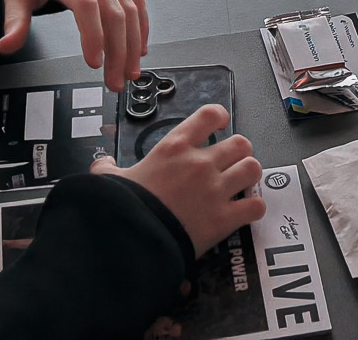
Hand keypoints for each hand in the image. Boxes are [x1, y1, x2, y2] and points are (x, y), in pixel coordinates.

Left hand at [0, 0, 149, 89]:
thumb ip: (14, 21)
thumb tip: (6, 46)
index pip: (86, 5)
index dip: (93, 35)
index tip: (94, 63)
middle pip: (113, 12)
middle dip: (118, 51)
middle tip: (114, 81)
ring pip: (131, 9)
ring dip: (133, 44)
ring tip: (129, 72)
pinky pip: (137, 0)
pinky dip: (142, 26)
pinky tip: (139, 48)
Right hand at [101, 102, 265, 257]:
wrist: (132, 243)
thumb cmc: (122, 207)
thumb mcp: (109, 181)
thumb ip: (108, 169)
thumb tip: (102, 164)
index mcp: (175, 147)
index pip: (210, 115)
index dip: (220, 116)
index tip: (221, 123)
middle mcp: (200, 162)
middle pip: (240, 143)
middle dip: (239, 152)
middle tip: (232, 161)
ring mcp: (215, 190)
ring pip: (252, 168)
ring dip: (249, 175)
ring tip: (242, 182)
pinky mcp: (224, 219)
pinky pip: (255, 206)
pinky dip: (254, 208)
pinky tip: (246, 211)